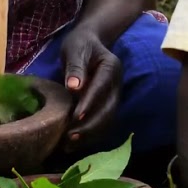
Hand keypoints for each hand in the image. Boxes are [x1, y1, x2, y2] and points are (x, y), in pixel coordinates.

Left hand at [59, 28, 123, 151]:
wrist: (89, 43)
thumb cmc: (80, 44)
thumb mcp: (75, 49)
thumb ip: (75, 67)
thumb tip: (73, 87)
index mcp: (111, 68)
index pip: (102, 88)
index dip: (89, 103)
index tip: (75, 116)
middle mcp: (117, 85)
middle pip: (109, 109)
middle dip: (90, 125)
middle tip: (70, 136)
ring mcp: (115, 97)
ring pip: (108, 120)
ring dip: (91, 134)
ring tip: (69, 145)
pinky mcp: (109, 106)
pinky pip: (103, 123)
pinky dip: (91, 135)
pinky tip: (74, 143)